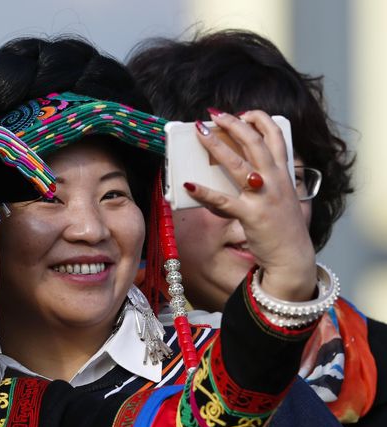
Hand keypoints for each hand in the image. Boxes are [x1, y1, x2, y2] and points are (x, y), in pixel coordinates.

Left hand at [182, 109, 316, 302]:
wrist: (292, 256)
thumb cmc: (282, 227)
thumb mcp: (279, 196)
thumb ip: (266, 180)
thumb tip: (242, 169)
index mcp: (284, 173)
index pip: (275, 136)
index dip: (259, 119)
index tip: (243, 113)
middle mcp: (276, 180)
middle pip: (255, 142)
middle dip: (234, 124)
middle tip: (215, 115)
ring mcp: (264, 197)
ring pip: (238, 164)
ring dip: (217, 146)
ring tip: (201, 134)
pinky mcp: (251, 215)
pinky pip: (223, 201)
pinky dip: (205, 193)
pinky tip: (190, 185)